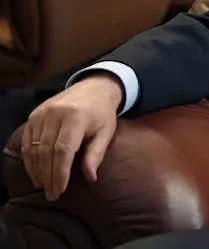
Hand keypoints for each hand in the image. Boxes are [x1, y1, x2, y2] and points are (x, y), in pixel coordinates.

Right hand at [20, 74, 122, 200]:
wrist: (93, 88)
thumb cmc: (102, 113)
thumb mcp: (106, 132)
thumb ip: (96, 154)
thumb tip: (90, 178)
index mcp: (76, 117)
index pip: (63, 150)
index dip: (59, 172)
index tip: (59, 190)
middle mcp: (56, 114)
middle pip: (46, 151)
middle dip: (48, 176)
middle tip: (52, 194)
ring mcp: (42, 113)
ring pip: (33, 148)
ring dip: (37, 170)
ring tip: (44, 186)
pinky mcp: (34, 115)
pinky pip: (27, 140)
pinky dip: (29, 159)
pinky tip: (36, 172)